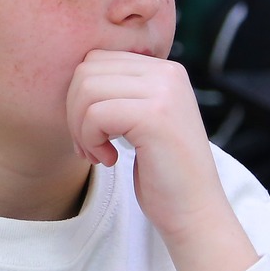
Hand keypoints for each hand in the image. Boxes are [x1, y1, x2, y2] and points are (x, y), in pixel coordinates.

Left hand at [65, 50, 256, 270]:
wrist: (194, 211)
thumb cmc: (163, 173)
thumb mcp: (142, 120)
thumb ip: (120, 92)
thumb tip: (76, 78)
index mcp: (164, 70)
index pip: (97, 60)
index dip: (81, 98)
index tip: (92, 133)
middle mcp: (167, 73)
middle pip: (87, 70)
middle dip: (74, 111)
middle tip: (88, 146)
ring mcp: (163, 91)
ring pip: (87, 89)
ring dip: (81, 128)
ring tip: (98, 153)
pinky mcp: (154, 115)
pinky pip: (95, 114)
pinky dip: (90, 140)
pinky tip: (109, 160)